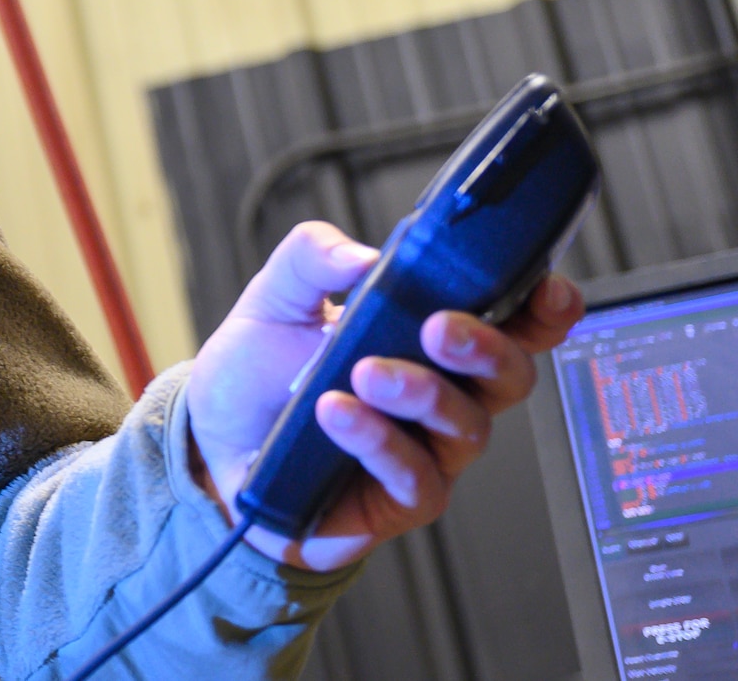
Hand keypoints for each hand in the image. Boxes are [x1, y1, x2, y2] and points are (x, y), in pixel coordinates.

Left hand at [184, 221, 583, 570]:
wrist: (211, 440)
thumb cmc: (258, 370)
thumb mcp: (276, 296)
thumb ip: (312, 257)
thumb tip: (361, 255)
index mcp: (430, 340)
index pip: (513, 324)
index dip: (543, 309)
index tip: (542, 288)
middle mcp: (443, 396)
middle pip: (510, 376)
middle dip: (486, 348)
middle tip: (439, 327)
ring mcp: (428, 450)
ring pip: (467, 426)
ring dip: (421, 392)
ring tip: (363, 372)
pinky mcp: (399, 500)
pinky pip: (416, 477)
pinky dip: (379, 441)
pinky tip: (336, 413)